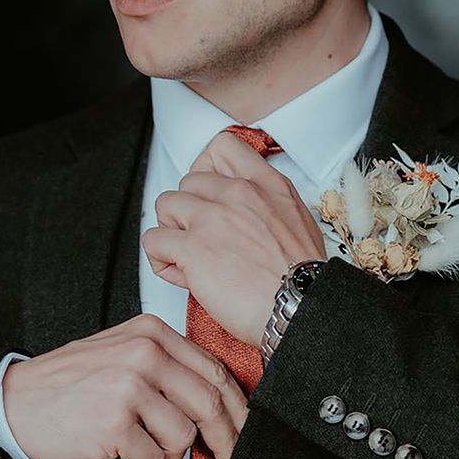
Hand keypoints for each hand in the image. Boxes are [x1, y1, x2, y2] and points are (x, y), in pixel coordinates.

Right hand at [2, 313, 248, 458]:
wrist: (17, 404)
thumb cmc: (71, 383)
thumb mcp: (122, 353)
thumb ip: (166, 366)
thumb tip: (217, 400)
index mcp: (151, 332)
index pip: (213, 368)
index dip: (236, 407)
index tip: (242, 430)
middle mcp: (144, 352)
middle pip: (208, 402)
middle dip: (224, 441)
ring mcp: (129, 385)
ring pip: (183, 436)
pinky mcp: (114, 421)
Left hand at [142, 131, 326, 347]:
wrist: (302, 310)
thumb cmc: (304, 280)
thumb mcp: (298, 220)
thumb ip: (268, 203)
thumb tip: (247, 207)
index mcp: (266, 185)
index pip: (222, 147)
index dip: (206, 168)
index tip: (207, 192)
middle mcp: (238, 194)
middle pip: (188, 181)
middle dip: (189, 209)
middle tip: (200, 236)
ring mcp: (212, 219)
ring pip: (165, 204)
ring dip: (171, 229)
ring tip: (186, 253)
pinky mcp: (193, 248)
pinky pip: (154, 240)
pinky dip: (160, 258)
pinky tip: (181, 274)